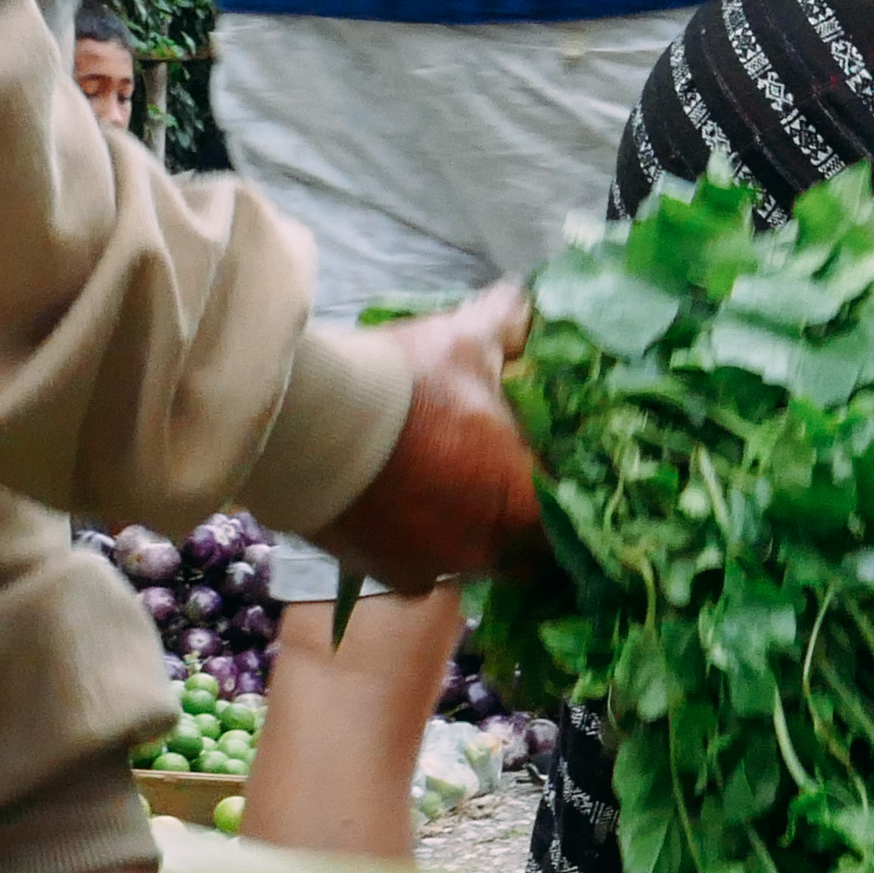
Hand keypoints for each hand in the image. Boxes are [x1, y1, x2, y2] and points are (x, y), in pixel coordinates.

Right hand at [314, 288, 538, 587]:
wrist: (305, 422)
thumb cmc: (406, 384)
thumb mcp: (464, 341)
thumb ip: (507, 325)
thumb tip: (526, 302)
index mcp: (521, 506)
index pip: (568, 524)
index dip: (559, 499)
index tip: (545, 472)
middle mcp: (481, 552)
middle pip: (514, 549)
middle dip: (507, 519)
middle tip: (491, 477)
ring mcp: (424, 569)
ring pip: (456, 558)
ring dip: (452, 530)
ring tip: (432, 486)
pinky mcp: (371, 569)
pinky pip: (401, 564)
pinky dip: (400, 539)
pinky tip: (388, 503)